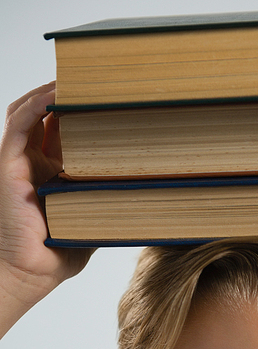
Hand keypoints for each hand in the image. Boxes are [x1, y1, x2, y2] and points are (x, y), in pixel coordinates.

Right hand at [0, 84, 92, 334]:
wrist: (34, 272)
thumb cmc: (62, 250)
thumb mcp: (96, 216)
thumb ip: (111, 198)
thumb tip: (152, 189)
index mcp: (54, 172)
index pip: (66, 131)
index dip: (83, 111)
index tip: (111, 97)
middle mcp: (36, 161)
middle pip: (48, 115)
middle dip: (68, 94)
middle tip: (98, 79)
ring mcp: (21, 161)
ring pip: (30, 112)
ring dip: (51, 91)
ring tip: (78, 76)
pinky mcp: (10, 165)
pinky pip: (19, 125)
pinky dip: (35, 105)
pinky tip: (54, 93)